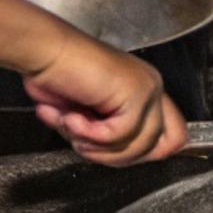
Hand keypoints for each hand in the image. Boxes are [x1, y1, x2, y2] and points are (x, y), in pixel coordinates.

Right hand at [23, 32, 183, 165]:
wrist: (42, 54)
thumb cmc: (55, 78)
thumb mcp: (85, 119)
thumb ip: (108, 137)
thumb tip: (120, 158)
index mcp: (144, 93)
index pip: (170, 138)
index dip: (139, 155)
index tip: (104, 151)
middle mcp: (151, 89)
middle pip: (156, 149)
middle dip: (113, 156)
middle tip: (82, 142)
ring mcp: (147, 89)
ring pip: (138, 147)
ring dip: (96, 147)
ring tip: (71, 125)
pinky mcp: (136, 93)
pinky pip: (119, 135)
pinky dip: (89, 133)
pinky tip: (71, 116)